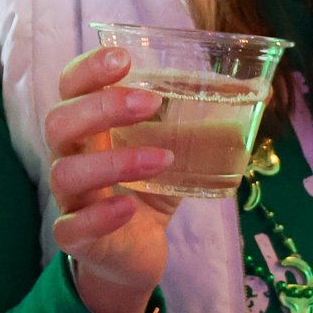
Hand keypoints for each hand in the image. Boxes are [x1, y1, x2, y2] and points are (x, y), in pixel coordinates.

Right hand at [45, 47, 176, 312]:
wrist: (135, 254)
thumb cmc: (147, 192)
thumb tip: (253, 98)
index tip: (123, 57)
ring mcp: (69, 199)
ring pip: (66, 172)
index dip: (88, 68)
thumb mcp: (173, 153)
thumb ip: (196, 127)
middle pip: (58, 122)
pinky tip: (129, 208)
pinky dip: (99, 216)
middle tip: (149, 101)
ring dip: (113, 162)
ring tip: (161, 159)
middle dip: (101, 106)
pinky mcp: (76, 238)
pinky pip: (71, 227)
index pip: (70, 86)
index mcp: (89, 128)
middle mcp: (70, 157)